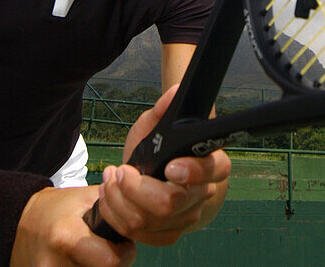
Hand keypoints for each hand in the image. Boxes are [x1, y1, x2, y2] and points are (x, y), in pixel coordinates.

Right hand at [11, 185, 135, 266]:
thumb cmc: (58, 209)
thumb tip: (143, 200)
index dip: (124, 252)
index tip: (122, 242)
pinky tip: (81, 259)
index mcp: (66, 236)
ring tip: (93, 252)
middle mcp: (55, 263)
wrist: (19, 224)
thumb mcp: (86, 197)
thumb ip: (116, 201)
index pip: (111, 261)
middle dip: (113, 263)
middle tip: (110, 249)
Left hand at [96, 85, 231, 244]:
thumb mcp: (154, 125)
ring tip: (111, 179)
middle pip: (171, 203)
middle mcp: (201, 194)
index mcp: (210, 163)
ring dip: (118, 199)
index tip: (168, 166)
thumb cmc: (156, 147)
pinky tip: (112, 198)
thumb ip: (164, 109)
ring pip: (148, 221)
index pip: (213, 171)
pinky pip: (138, 235)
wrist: (148, 174)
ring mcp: (185, 218)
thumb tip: (176, 89)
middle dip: (135, 187)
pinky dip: (116, 216)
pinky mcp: (166, 234)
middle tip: (121, 171)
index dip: (192, 172)